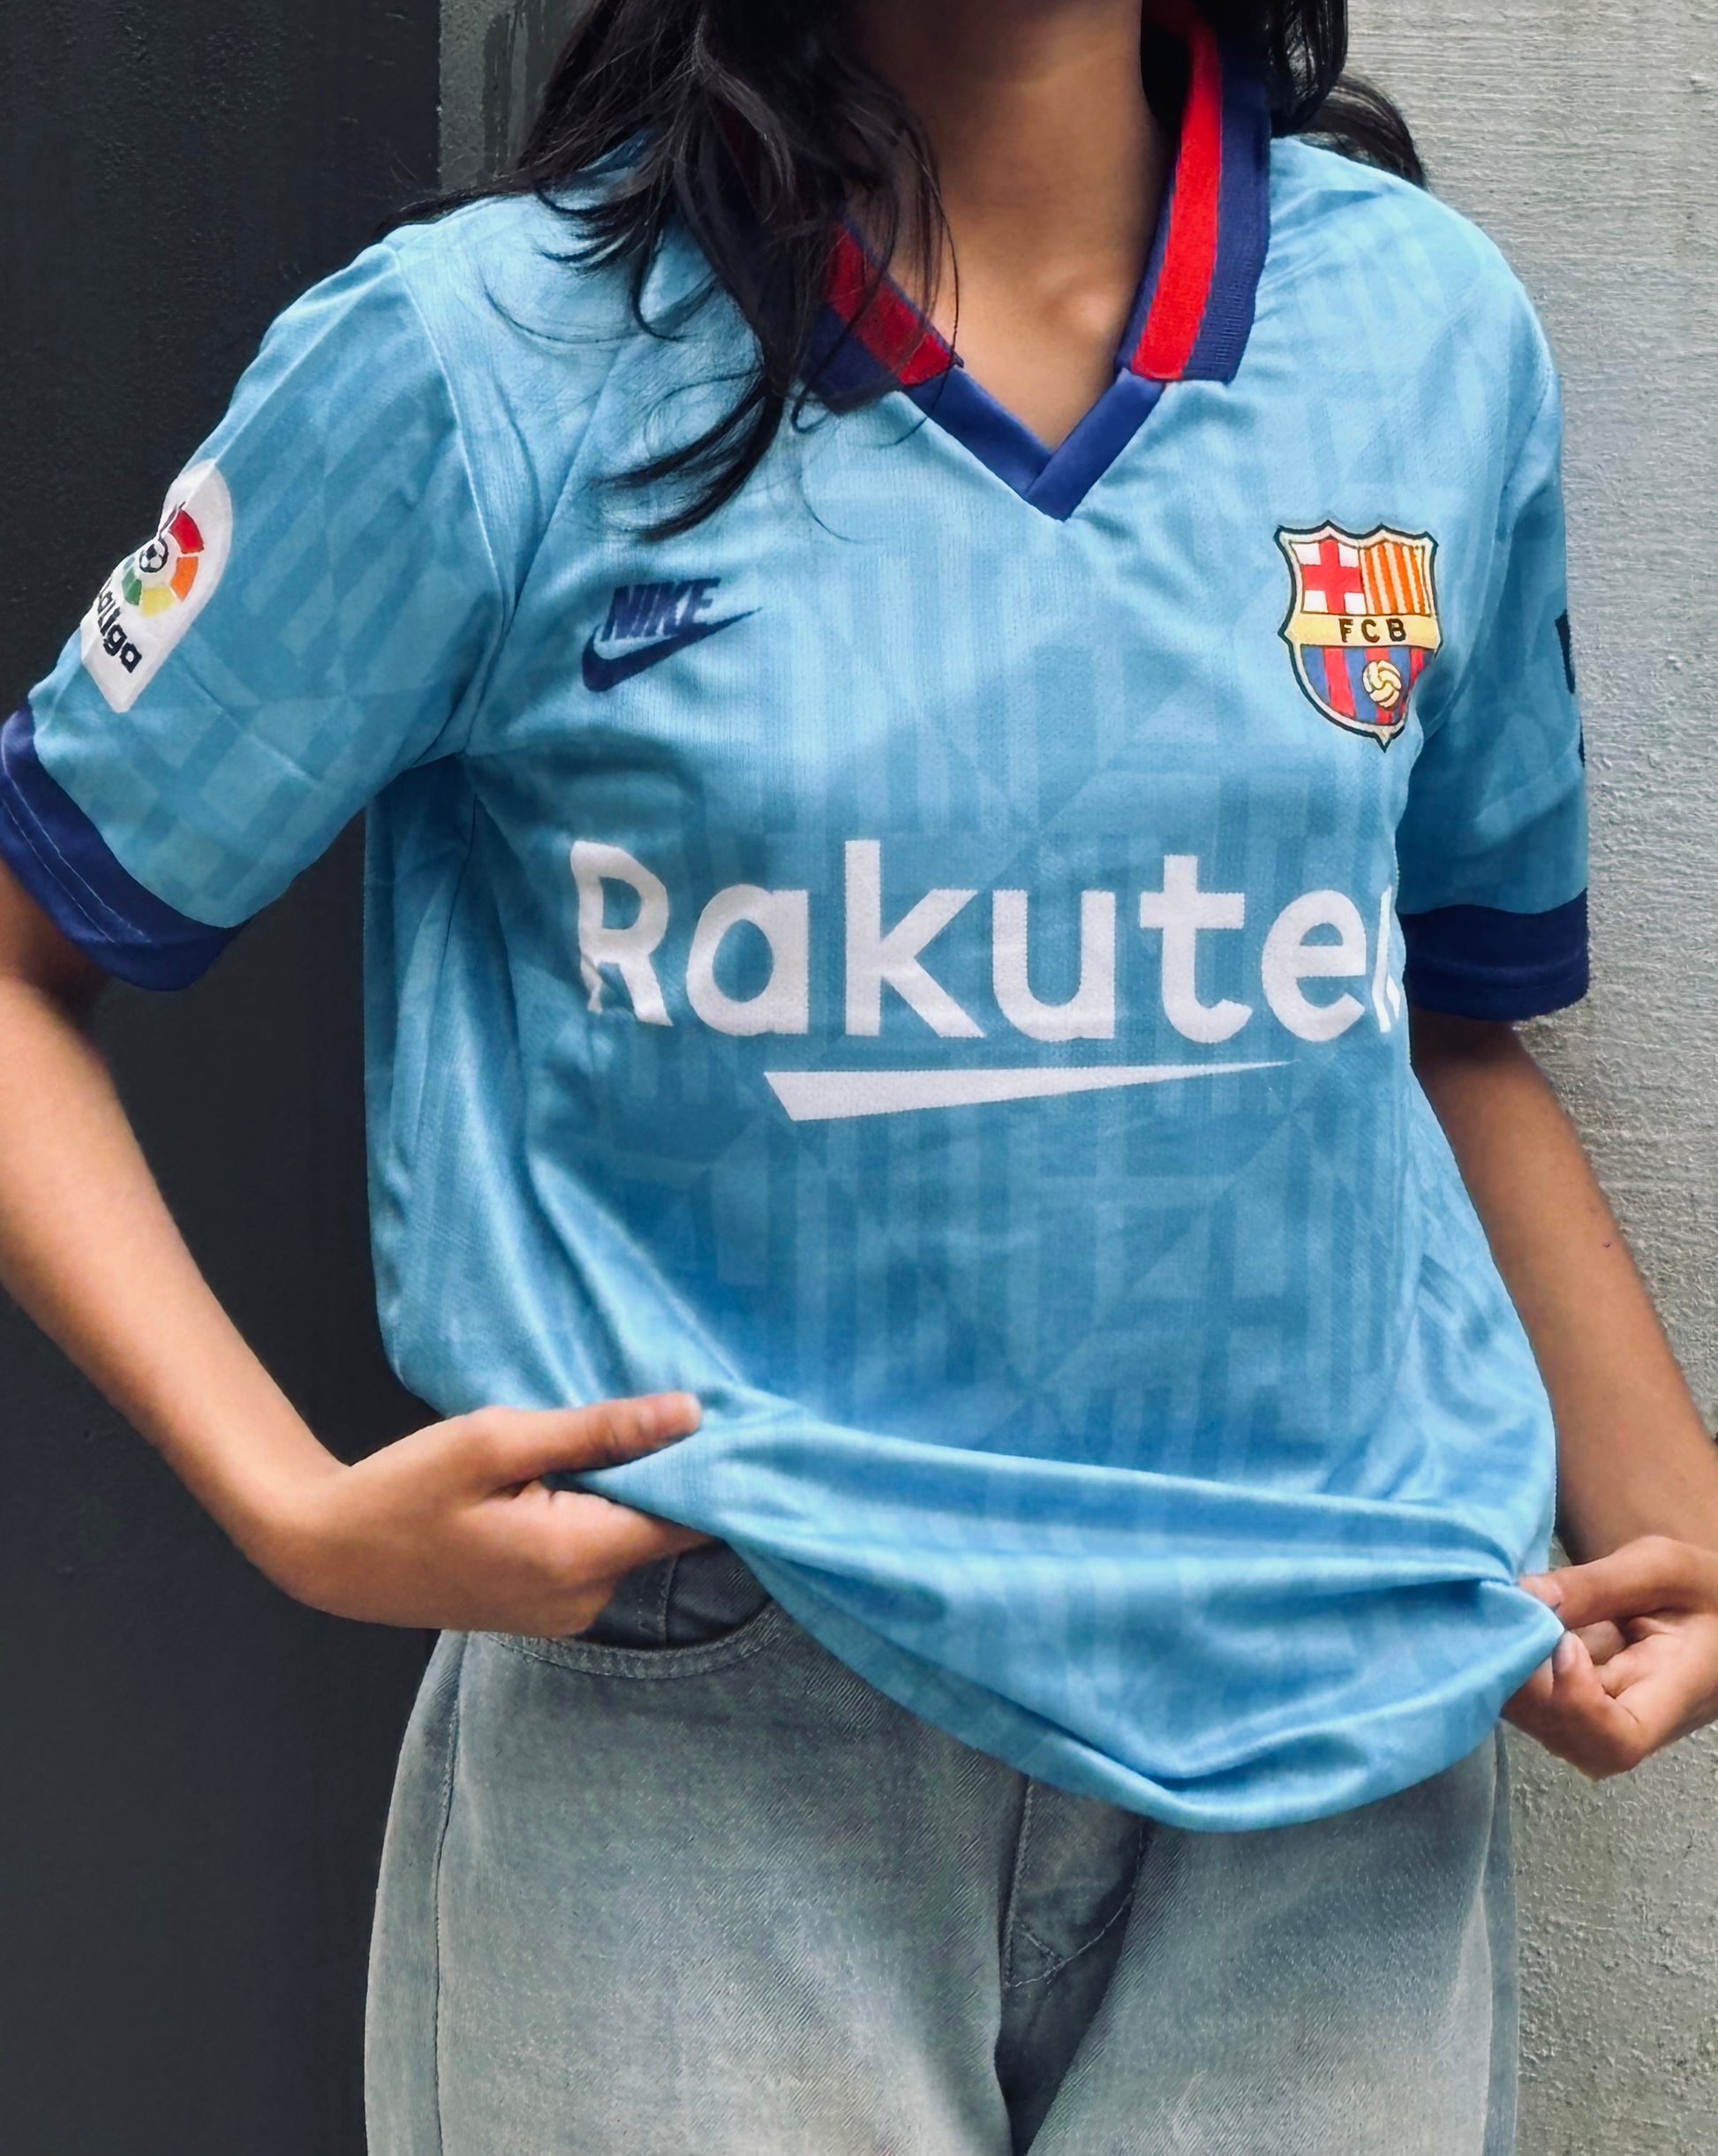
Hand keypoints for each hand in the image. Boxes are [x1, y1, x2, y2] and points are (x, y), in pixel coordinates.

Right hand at [251, 1393, 711, 1633]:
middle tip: (659, 1407)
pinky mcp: (549, 1608)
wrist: (330, 1553)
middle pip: (663, 1529)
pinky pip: (598, 1552)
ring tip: (597, 1437)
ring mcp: (567, 1612)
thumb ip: (598, 1431)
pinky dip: (596, 1513)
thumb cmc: (404, 1488)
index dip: (715, 1470)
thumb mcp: (496, 1440)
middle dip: (666, 1473)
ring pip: (630, 1539)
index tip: (729, 1419)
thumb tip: (690, 1415)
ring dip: (624, 1491)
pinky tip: (566, 1476)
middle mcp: (584, 1599)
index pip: (689, 1520)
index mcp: (576, 1558)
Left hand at [1504, 1536, 1717, 1777]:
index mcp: (1676, 1692)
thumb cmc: (1699, 1585)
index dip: (1576, 1706)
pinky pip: (1539, 1698)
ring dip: (1514, 1673)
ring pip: (1545, 1721)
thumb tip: (1525, 1596)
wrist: (1712, 1604)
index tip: (1563, 1644)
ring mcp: (1606, 1714)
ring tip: (1506, 1617)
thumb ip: (1597, 1584)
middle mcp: (1637, 1718)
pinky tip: (1510, 1622)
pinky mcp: (1581, 1699)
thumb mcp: (1660, 1566)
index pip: (1621, 1740)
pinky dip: (1515, 1663)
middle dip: (1526, 1684)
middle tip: (1505, 1621)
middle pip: (1571, 1736)